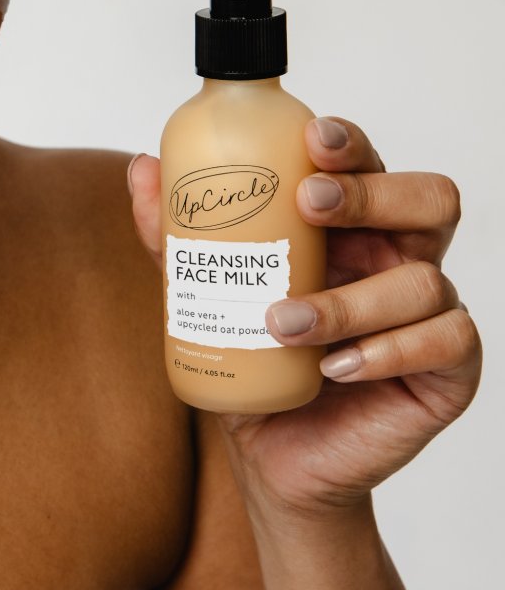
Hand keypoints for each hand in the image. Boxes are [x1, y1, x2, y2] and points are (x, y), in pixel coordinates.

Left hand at [129, 117, 481, 516]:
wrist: (269, 450)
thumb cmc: (250, 357)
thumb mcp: (205, 290)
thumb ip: (176, 235)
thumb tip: (142, 169)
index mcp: (352, 229)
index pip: (370, 165)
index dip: (351, 143)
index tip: (309, 138)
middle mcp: (398, 260)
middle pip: (428, 199)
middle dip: (372, 192)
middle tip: (308, 201)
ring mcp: (429, 314)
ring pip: (423, 281)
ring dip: (348, 300)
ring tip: (281, 324)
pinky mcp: (447, 371)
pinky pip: (447, 343)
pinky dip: (387, 351)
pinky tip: (335, 367)